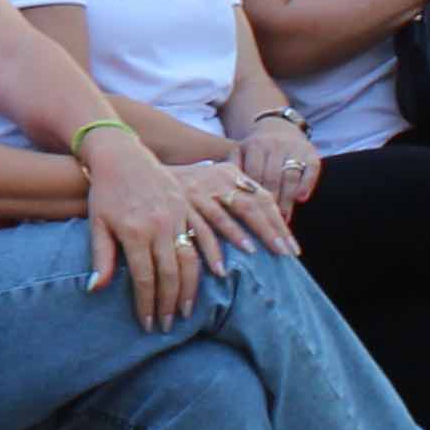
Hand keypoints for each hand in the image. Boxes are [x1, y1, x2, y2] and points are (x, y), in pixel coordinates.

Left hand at [80, 139, 208, 328]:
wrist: (121, 154)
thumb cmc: (104, 192)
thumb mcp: (97, 224)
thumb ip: (101, 258)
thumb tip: (96, 290)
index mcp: (134, 232)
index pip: (144, 278)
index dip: (146, 304)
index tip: (148, 324)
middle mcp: (158, 226)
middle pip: (169, 274)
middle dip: (169, 304)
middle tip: (168, 326)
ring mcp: (176, 216)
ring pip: (189, 260)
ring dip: (190, 289)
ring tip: (187, 311)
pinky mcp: (186, 207)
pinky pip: (203, 238)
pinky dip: (210, 259)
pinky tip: (214, 277)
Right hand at [166, 158, 299, 260]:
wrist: (136, 162)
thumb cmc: (182, 182)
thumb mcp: (211, 181)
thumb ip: (233, 198)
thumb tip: (262, 229)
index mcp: (229, 174)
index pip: (262, 197)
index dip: (278, 222)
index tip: (292, 247)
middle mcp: (215, 181)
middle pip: (250, 207)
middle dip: (271, 232)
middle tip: (287, 255)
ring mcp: (195, 194)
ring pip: (225, 218)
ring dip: (243, 238)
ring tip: (261, 257)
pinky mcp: (177, 207)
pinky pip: (198, 230)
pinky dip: (211, 249)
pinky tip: (221, 267)